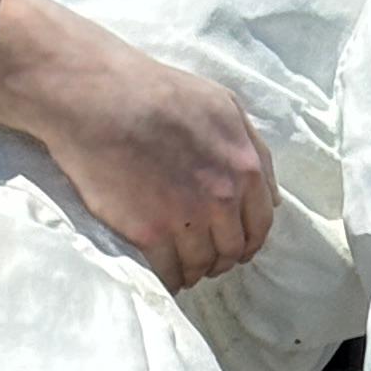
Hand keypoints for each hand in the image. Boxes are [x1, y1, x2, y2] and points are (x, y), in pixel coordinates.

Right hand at [0, 0, 277, 289]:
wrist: (96, 97)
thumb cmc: (157, 92)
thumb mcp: (222, 105)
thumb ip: (253, 149)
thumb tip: (273, 199)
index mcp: (244, 167)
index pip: (259, 225)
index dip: (246, 240)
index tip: (231, 243)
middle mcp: (222, 197)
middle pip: (232, 250)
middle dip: (220, 256)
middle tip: (202, 254)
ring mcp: (186, 218)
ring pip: (200, 265)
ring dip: (193, 269)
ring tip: (180, 264)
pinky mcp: (149, 233)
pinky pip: (169, 273)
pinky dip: (168, 278)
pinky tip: (161, 270)